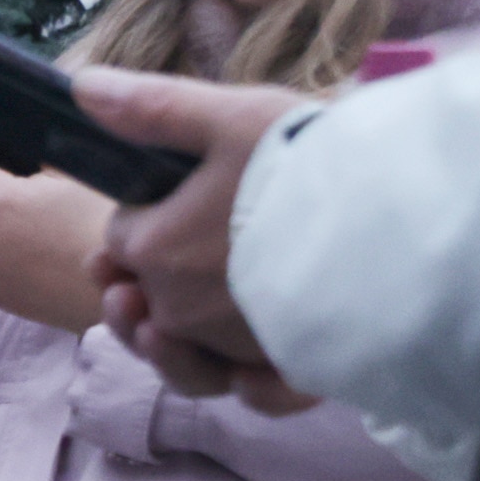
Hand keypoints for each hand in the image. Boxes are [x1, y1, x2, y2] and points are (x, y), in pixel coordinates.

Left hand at [74, 68, 318, 414]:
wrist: (397, 216)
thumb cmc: (310, 161)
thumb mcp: (230, 116)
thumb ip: (153, 108)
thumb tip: (82, 87)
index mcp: (154, 249)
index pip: (124, 238)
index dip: (146, 217)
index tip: (174, 199)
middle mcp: (180, 309)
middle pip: (148, 297)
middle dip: (152, 276)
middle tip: (178, 243)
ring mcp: (230, 346)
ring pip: (183, 355)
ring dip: (171, 338)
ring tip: (176, 314)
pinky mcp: (283, 371)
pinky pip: (251, 393)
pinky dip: (244, 381)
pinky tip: (245, 369)